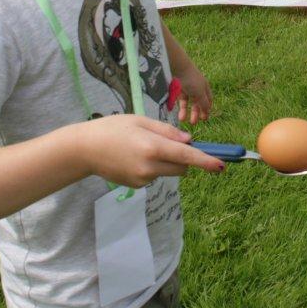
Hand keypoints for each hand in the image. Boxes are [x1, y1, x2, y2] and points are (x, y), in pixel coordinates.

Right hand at [78, 115, 223, 187]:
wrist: (84, 150)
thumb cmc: (112, 128)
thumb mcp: (140, 120)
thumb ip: (168, 131)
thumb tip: (190, 141)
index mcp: (153, 147)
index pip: (187, 156)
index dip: (206, 161)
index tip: (222, 166)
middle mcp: (150, 166)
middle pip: (182, 167)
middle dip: (185, 158)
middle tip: (172, 144)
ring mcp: (143, 179)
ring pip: (169, 172)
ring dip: (167, 162)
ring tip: (143, 148)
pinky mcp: (137, 186)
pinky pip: (155, 176)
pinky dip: (153, 168)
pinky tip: (134, 158)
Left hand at [173, 66, 211, 124]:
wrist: (177, 67)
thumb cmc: (191, 79)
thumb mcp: (200, 93)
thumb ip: (204, 103)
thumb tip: (208, 112)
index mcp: (204, 87)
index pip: (208, 100)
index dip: (207, 109)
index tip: (204, 119)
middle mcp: (196, 87)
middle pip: (197, 102)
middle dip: (195, 113)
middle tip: (193, 123)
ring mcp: (186, 87)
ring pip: (186, 102)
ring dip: (185, 111)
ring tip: (182, 119)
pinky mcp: (176, 87)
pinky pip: (178, 99)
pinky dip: (178, 105)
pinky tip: (176, 111)